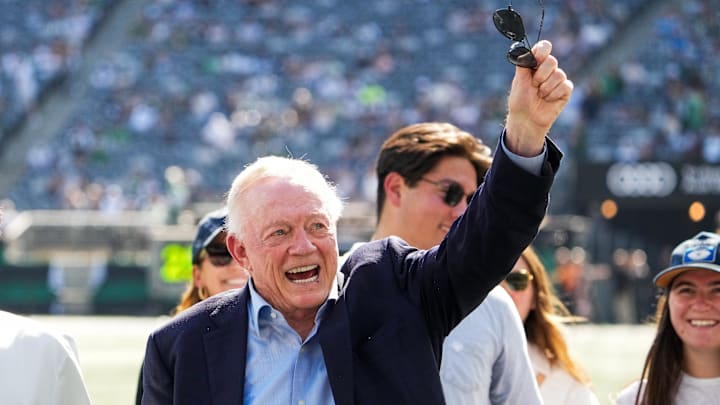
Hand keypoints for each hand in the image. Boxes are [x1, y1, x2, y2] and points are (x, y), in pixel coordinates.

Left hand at [504, 40, 572, 156]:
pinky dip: (554, 94)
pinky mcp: (565, 91)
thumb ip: (522, 65)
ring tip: (540, 95)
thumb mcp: (518, 81)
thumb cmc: (520, 100)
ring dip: (546, 88)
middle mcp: (547, 69)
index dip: (543, 50)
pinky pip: (565, 86)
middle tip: (534, 85)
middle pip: (552, 61)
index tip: (537, 58)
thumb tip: (521, 50)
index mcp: (535, 64)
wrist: (526, 119)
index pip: (544, 48)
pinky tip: (548, 100)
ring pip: (559, 75)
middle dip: (541, 75)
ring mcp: (557, 80)